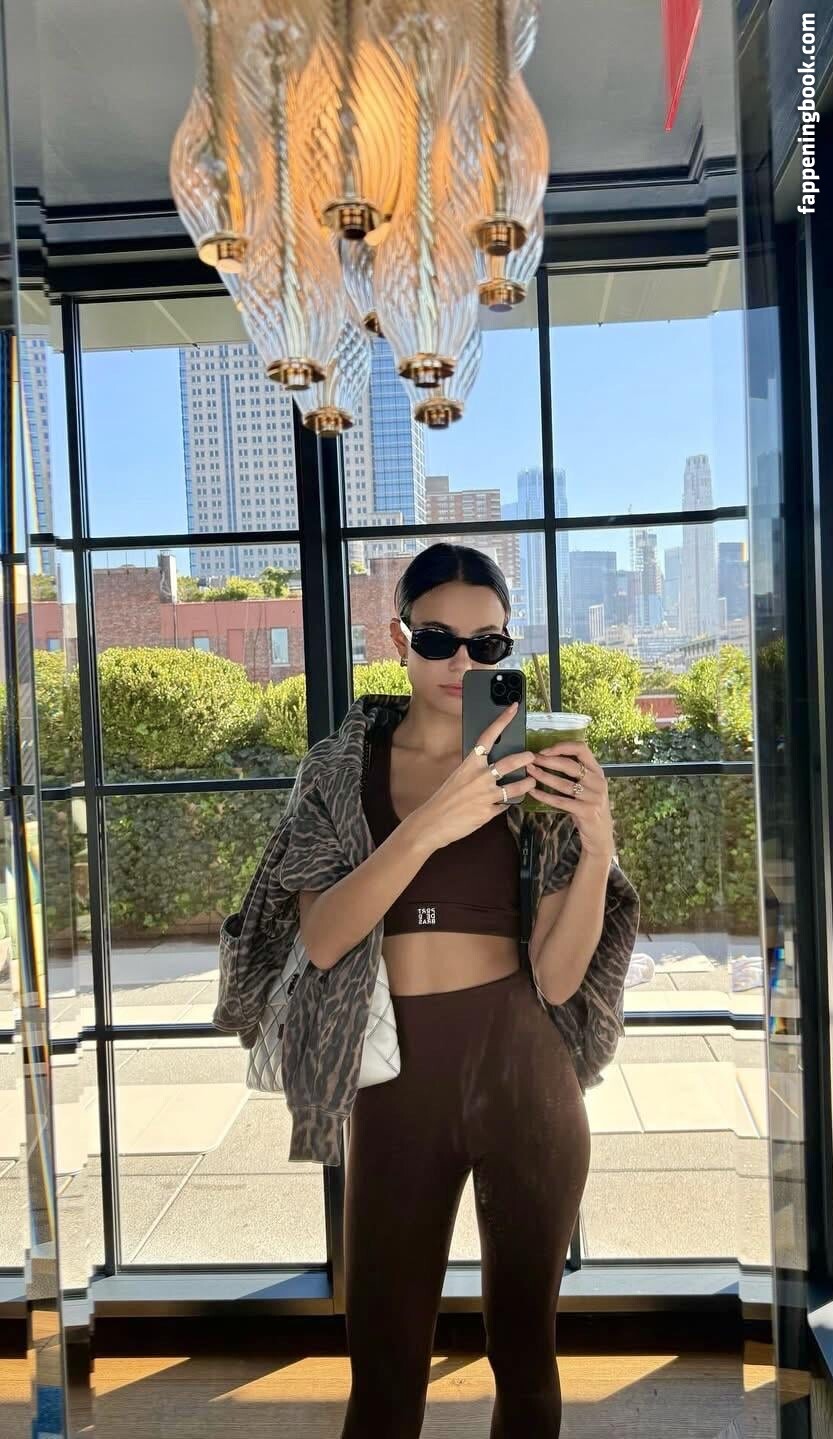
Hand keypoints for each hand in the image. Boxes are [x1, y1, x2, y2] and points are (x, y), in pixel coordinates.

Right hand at [409, 701, 536, 852]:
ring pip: (517, 786)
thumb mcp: (459, 777)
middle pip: (510, 761)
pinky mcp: (489, 811)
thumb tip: (493, 767)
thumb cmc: (445, 798)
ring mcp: (486, 794)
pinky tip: (502, 804)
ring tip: (529, 782)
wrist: (432, 822)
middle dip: (526, 758)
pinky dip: (505, 804)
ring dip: (527, 783)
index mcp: (470, 763)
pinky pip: (505, 805)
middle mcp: (480, 776)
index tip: (514, 707)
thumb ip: (476, 770)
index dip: (503, 720)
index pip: (488, 736)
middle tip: (532, 757)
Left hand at [526, 741, 613, 863]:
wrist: (600, 835)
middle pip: (570, 764)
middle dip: (547, 760)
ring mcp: (594, 796)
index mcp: (597, 771)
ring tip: (529, 772)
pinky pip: (560, 801)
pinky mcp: (586, 811)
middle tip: (531, 760)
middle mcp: (598, 781)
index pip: (582, 749)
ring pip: (563, 783)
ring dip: (543, 776)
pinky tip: (532, 792)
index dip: (561, 746)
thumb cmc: (589, 807)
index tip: (543, 750)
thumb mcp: (588, 786)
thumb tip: (549, 756)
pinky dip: (544, 796)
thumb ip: (576, 772)